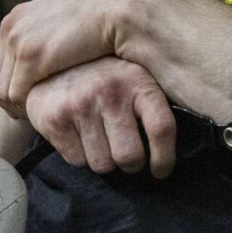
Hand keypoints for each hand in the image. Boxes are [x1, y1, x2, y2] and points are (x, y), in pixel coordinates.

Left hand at [0, 0, 123, 117]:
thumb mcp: (64, 25)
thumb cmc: (102, 19)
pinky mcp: (31, 56)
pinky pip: (16, 94)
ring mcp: (18, 40)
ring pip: (2, 90)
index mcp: (18, 18)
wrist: (118, 8)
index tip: (23, 100)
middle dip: (9, 99)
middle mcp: (12, 26)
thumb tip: (46, 60)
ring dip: (18, 105)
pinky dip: (28, 106)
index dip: (6, 84)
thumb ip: (48, 39)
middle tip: (28, 114)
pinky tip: (45, 111)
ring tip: (39, 115)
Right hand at [27, 56, 176, 178]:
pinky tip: (81, 135)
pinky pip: (78, 161)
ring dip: (105, 160)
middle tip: (128, 156)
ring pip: (103, 165)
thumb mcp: (134, 77)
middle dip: (131, 163)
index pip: (161, 128)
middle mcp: (109, 91)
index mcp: (137, 81)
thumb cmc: (104, 76)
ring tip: (102, 139)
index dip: (165, 158)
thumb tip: (179, 146)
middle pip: (130, 156)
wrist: (52, 62)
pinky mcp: (56, 120)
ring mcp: (80, 105)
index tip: (161, 171)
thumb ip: (151, 104)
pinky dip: (81, 155)